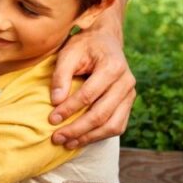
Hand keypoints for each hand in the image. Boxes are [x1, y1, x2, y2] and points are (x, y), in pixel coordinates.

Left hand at [48, 0, 135, 148]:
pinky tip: (82, 139)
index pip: (89, 95)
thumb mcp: (69, 52)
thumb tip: (55, 102)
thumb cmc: (84, 45)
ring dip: (89, 137)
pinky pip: (118, 125)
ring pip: (113, 125)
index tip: (51, 119)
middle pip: (102, 114)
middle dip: (78, 129)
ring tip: (68, 143)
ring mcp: (130, 94)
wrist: (105, 39)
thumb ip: (61, 75)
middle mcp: (126, 82)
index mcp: (113, 66)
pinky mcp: (128, 103)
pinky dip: (100, 135)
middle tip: (57, 138)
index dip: (69, 109)